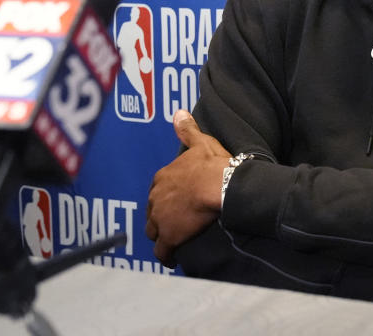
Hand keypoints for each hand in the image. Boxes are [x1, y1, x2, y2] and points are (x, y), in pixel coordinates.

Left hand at [145, 109, 230, 266]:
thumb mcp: (201, 143)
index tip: (175, 200)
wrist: (219, 186)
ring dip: (161, 235)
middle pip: (153, 211)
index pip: (158, 189)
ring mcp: (160, 219)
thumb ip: (187, 130)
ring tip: (173, 239)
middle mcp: (156, 198)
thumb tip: (179, 112)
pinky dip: (166, 256)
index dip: (166, 195)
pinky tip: (172, 259)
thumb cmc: (212, 165)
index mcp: (163, 177)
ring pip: (153, 231)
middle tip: (175, 220)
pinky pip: (162, 251)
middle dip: (161, 215)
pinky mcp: (169, 237)